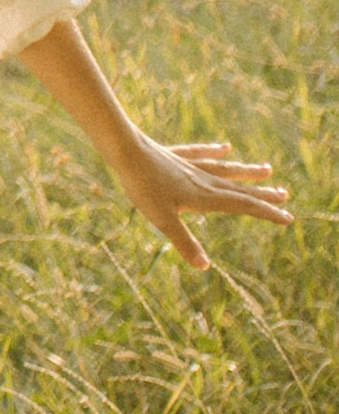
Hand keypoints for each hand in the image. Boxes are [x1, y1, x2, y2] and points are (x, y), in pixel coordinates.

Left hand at [105, 132, 291, 269]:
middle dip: (263, 194)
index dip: (266, 212)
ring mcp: (189, 166)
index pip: (242, 205)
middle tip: (285, 195)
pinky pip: (201, 154)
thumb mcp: (163, 220)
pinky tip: (225, 147)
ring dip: (246, 172)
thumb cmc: (143, 186)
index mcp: (204, 197)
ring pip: (225, 170)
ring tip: (267, 169)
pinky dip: (214, 152)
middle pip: (238, 188)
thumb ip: (185, 242)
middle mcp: (202, 180)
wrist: (125, 151)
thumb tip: (205, 267)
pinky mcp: (175, 156)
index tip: (287, 217)